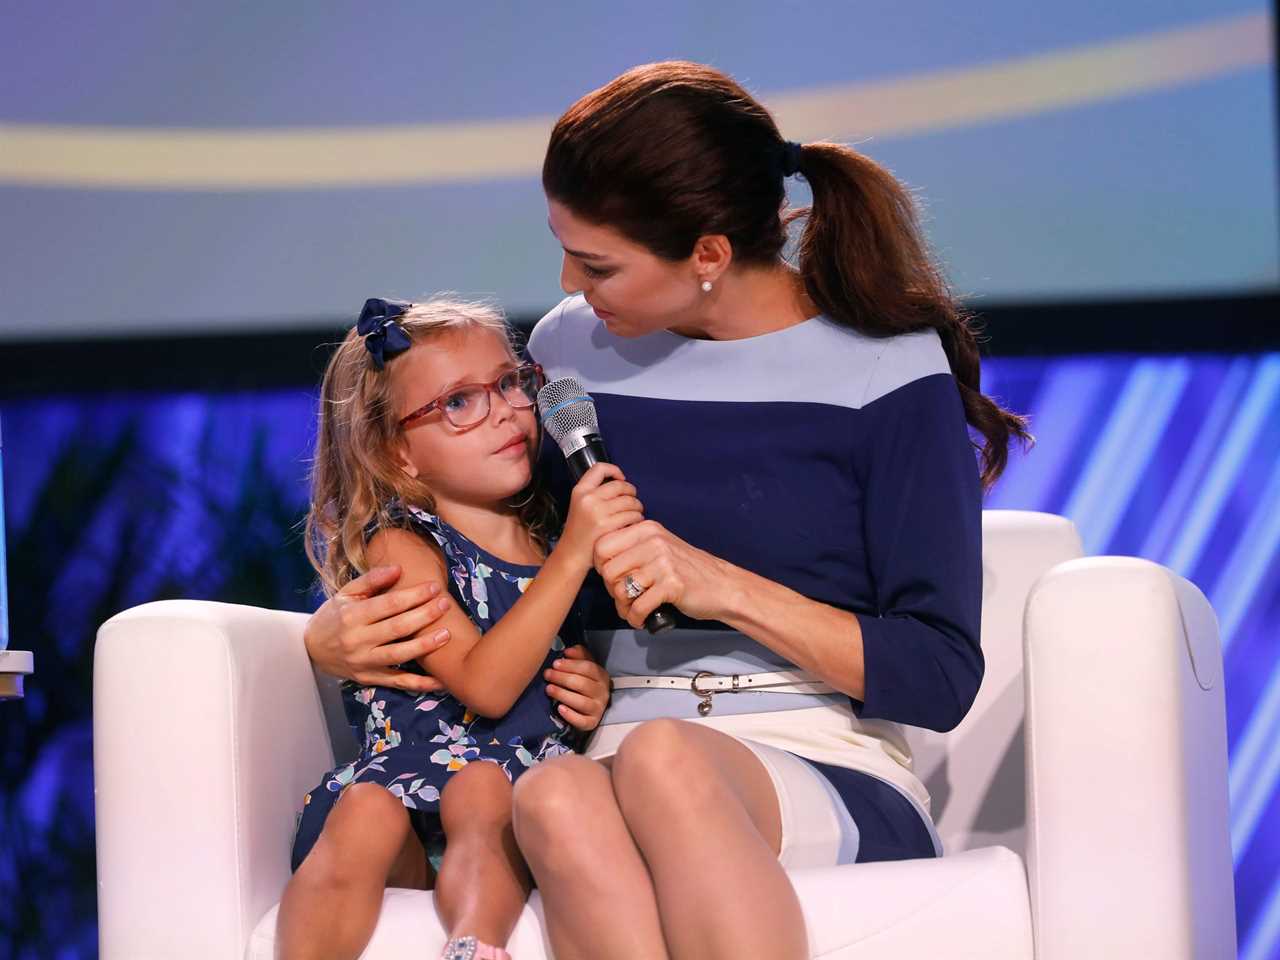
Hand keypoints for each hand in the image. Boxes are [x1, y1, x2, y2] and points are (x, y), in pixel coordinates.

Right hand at [304, 564, 453, 693]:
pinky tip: (440, 680)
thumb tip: (398, 568)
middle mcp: (358, 640)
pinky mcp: (369, 679)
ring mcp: (364, 662)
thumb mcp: (345, 594)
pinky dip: (420, 683)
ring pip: (399, 655)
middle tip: (445, 604)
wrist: (310, 650)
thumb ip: (371, 580)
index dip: (413, 595)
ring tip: (447, 634)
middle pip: (397, 628)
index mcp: (352, 616)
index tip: (434, 587)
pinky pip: (398, 683)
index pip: (388, 604)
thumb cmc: (333, 616)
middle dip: (424, 616)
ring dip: (425, 646)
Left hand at [544, 645, 610, 731]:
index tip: (555, 663)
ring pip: (582, 702)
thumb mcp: (584, 666)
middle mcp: (603, 693)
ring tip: (549, 689)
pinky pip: (582, 721)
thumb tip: (568, 651)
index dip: (571, 665)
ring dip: (563, 694)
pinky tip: (559, 708)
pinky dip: (570, 716)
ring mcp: (598, 709)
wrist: (589, 707)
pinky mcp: (592, 723)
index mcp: (602, 676)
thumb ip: (579, 655)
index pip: (588, 668)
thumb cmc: (583, 682)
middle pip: (583, 684)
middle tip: (547, 674)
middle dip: (563, 678)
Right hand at [555, 463, 644, 573]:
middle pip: (620, 486)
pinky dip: (637, 520)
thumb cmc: (580, 531)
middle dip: (632, 493)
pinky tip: (633, 524)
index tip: (621, 479)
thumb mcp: (580, 505)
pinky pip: (632, 516)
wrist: (572, 554)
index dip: (614, 470)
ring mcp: (597, 512)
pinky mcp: (607, 526)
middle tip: (633, 501)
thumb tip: (621, 482)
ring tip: (635, 515)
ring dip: (637, 508)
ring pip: (630, 501)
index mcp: (580, 491)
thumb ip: (595, 492)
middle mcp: (588, 498)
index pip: (600, 468)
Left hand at [595, 521, 734, 627]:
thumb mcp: (659, 547)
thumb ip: (633, 549)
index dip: (600, 566)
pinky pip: (638, 607)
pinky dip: (636, 618)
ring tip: (633, 610)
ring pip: (621, 590)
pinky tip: (642, 619)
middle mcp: (653, 542)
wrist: (722, 585)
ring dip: (623, 607)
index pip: (602, 545)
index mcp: (646, 529)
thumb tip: (601, 564)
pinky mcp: (672, 585)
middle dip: (612, 590)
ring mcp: (663, 563)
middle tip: (624, 598)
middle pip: (608, 570)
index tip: (613, 577)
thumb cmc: (688, 570)